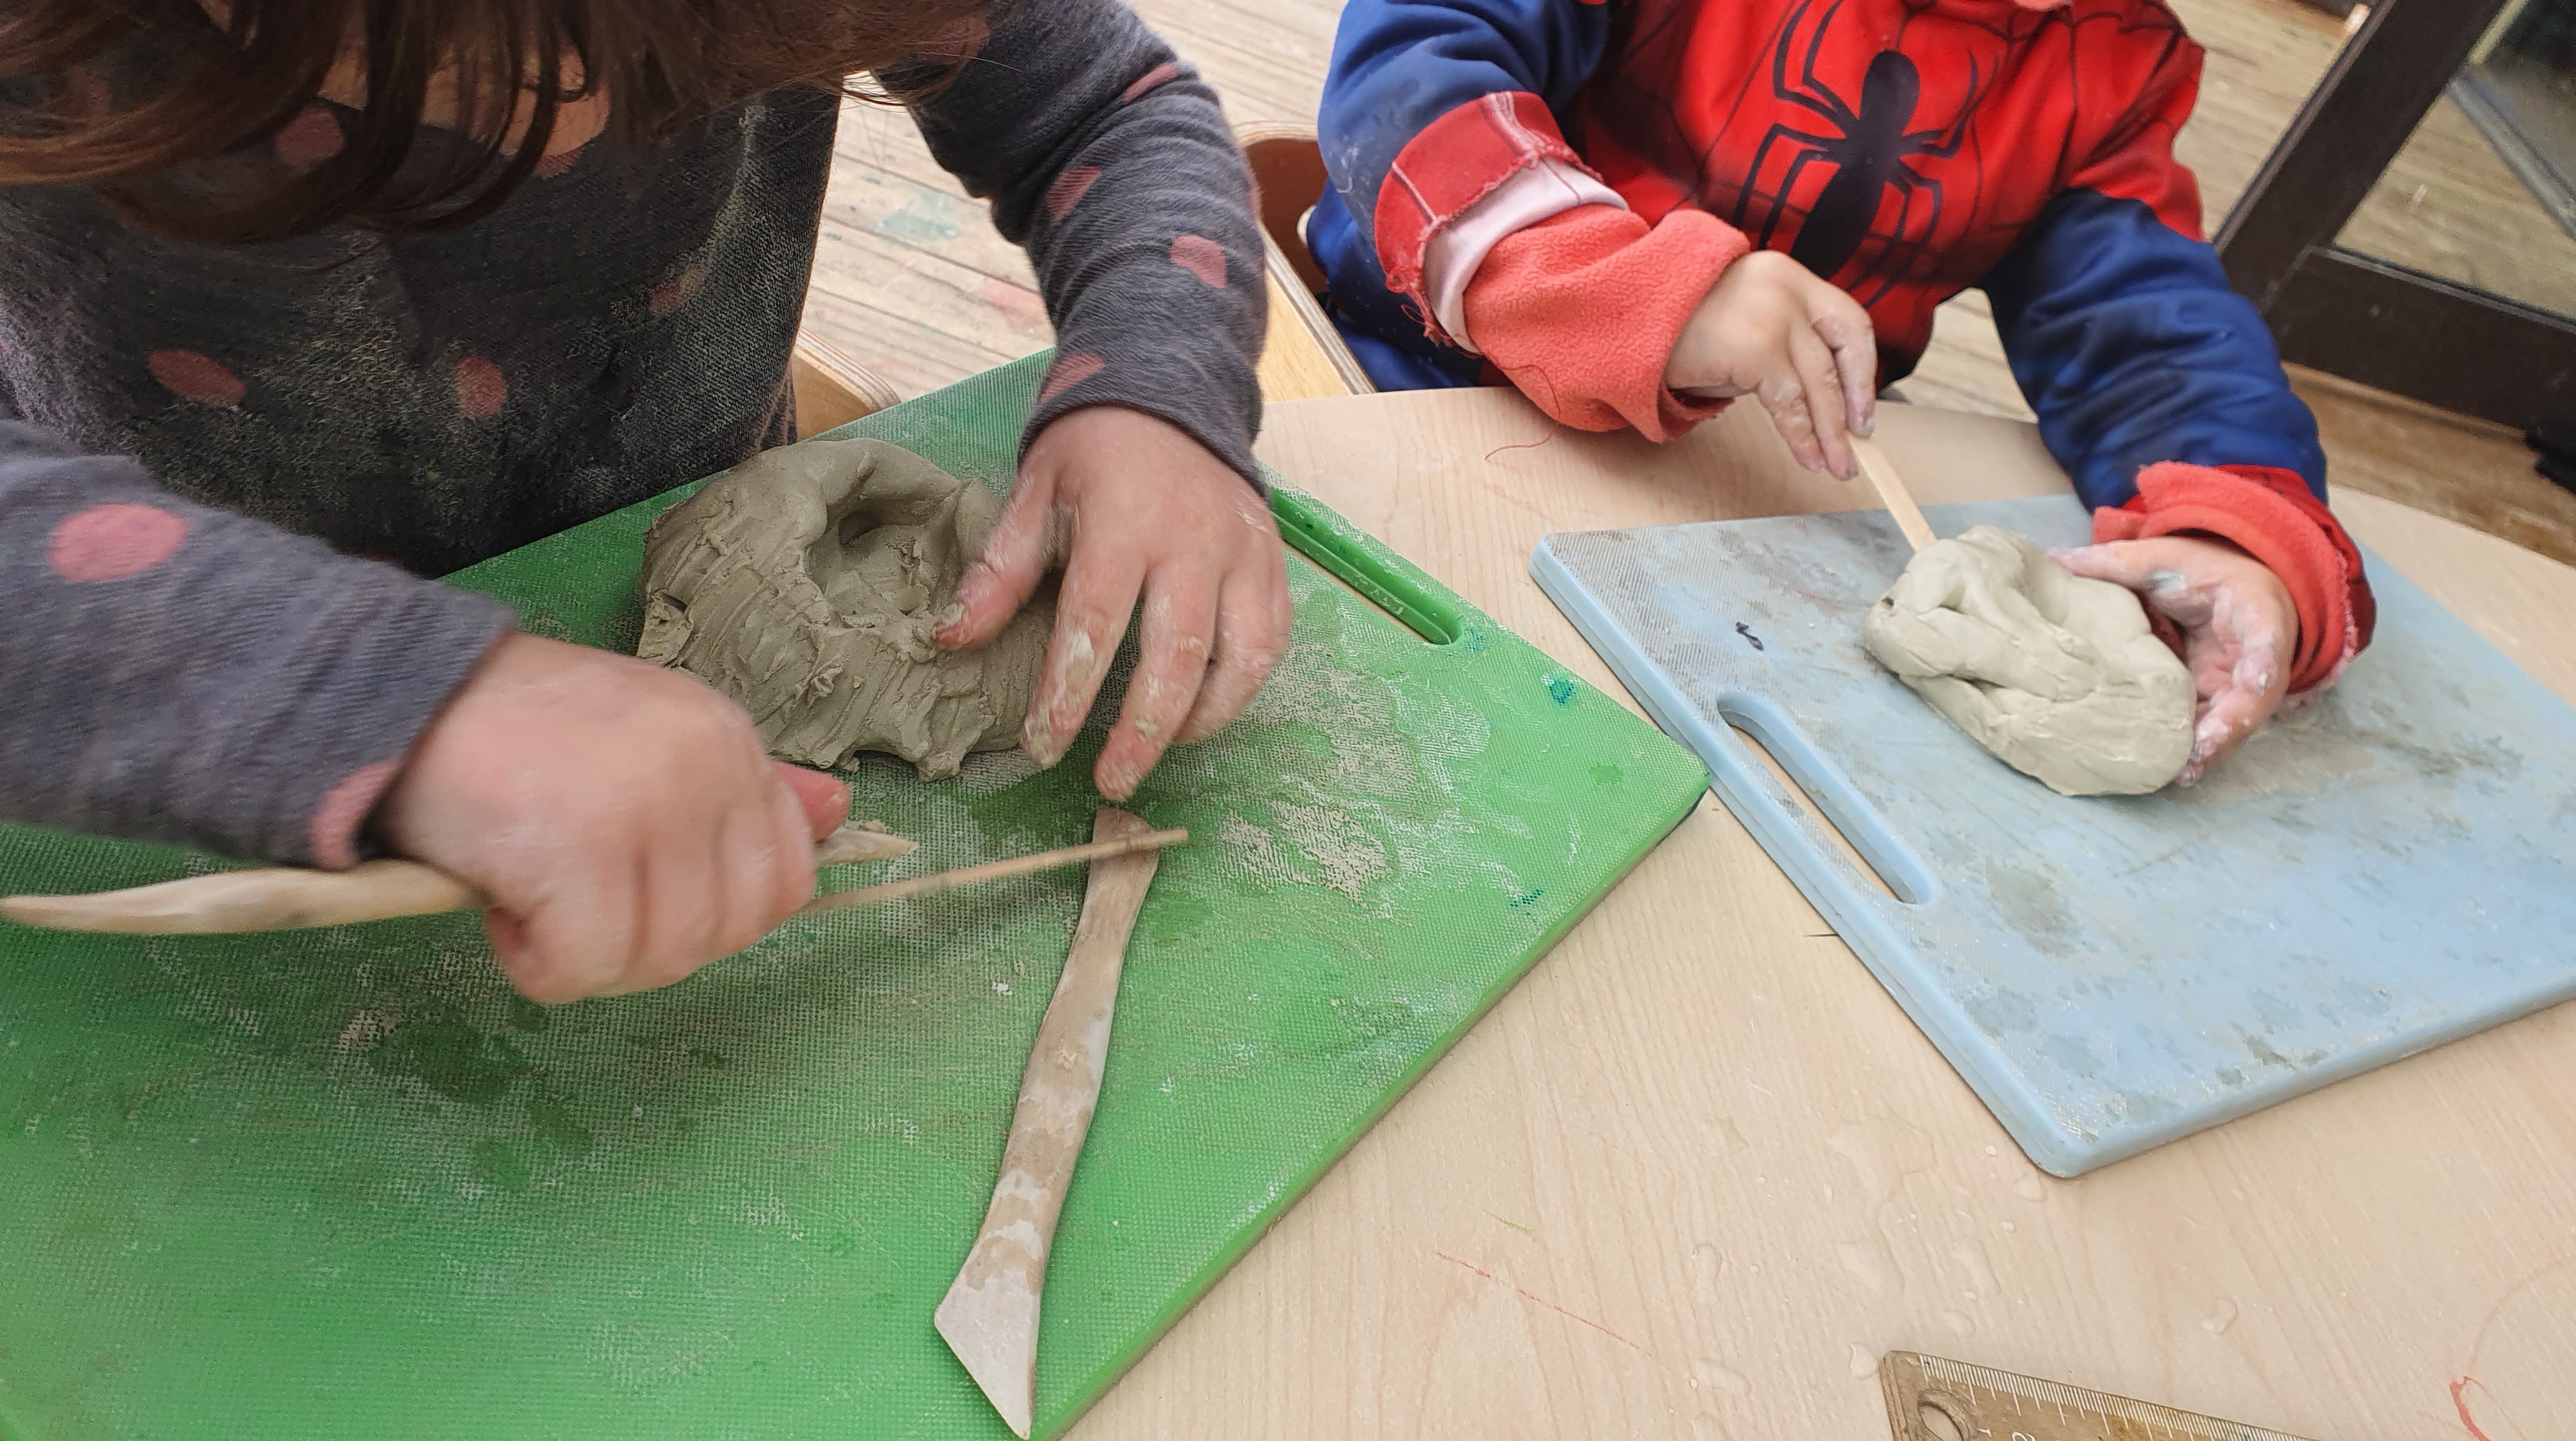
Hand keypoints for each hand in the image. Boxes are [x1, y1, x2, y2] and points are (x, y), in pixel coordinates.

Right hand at [376, 633, 849, 1002]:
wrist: (398, 692)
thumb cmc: (514, 728)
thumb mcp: (646, 737)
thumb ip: (739, 786)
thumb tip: (838, 811)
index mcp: (725, 740)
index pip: (784, 879)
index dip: (712, 915)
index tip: (641, 896)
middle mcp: (701, 766)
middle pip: (725, 932)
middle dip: (649, 946)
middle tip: (579, 907)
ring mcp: (644, 806)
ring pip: (662, 957)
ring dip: (591, 959)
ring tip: (535, 899)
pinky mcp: (575, 850)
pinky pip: (586, 967)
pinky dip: (539, 966)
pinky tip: (505, 912)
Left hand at [935, 406, 1289, 799]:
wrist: (1171, 396)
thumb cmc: (1093, 450)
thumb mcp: (1034, 492)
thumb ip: (1000, 571)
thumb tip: (951, 641)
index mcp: (1124, 522)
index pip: (1097, 622)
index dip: (1068, 692)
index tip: (1043, 746)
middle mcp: (1194, 543)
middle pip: (1178, 655)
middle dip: (1142, 730)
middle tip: (1110, 782)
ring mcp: (1243, 554)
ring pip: (1240, 657)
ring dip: (1201, 718)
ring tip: (1159, 751)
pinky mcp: (1271, 565)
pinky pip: (1271, 641)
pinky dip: (1242, 688)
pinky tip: (1203, 710)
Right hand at [1663, 249, 1878, 477]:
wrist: (1628, 318)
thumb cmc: (1678, 329)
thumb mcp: (1743, 321)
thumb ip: (1782, 343)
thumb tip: (1820, 398)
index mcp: (1791, 277)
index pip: (1849, 322)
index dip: (1864, 370)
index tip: (1863, 407)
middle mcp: (1789, 291)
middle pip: (1840, 357)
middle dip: (1852, 409)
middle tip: (1857, 446)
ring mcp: (1774, 317)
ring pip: (1818, 385)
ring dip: (1830, 434)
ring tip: (1836, 466)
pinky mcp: (1756, 349)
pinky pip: (1790, 404)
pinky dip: (1802, 436)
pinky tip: (1807, 457)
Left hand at [2052, 534, 2296, 783]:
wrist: (2226, 585)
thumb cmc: (2197, 570)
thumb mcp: (2162, 559)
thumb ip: (2114, 563)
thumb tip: (2051, 560)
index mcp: (2254, 608)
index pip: (2267, 634)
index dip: (2263, 659)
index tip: (2256, 681)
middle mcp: (2257, 653)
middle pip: (2257, 694)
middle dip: (2233, 723)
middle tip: (2203, 747)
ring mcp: (2241, 682)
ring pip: (2236, 720)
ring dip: (2213, 746)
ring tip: (2182, 771)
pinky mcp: (2220, 699)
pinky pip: (2213, 725)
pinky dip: (2196, 747)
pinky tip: (2172, 771)